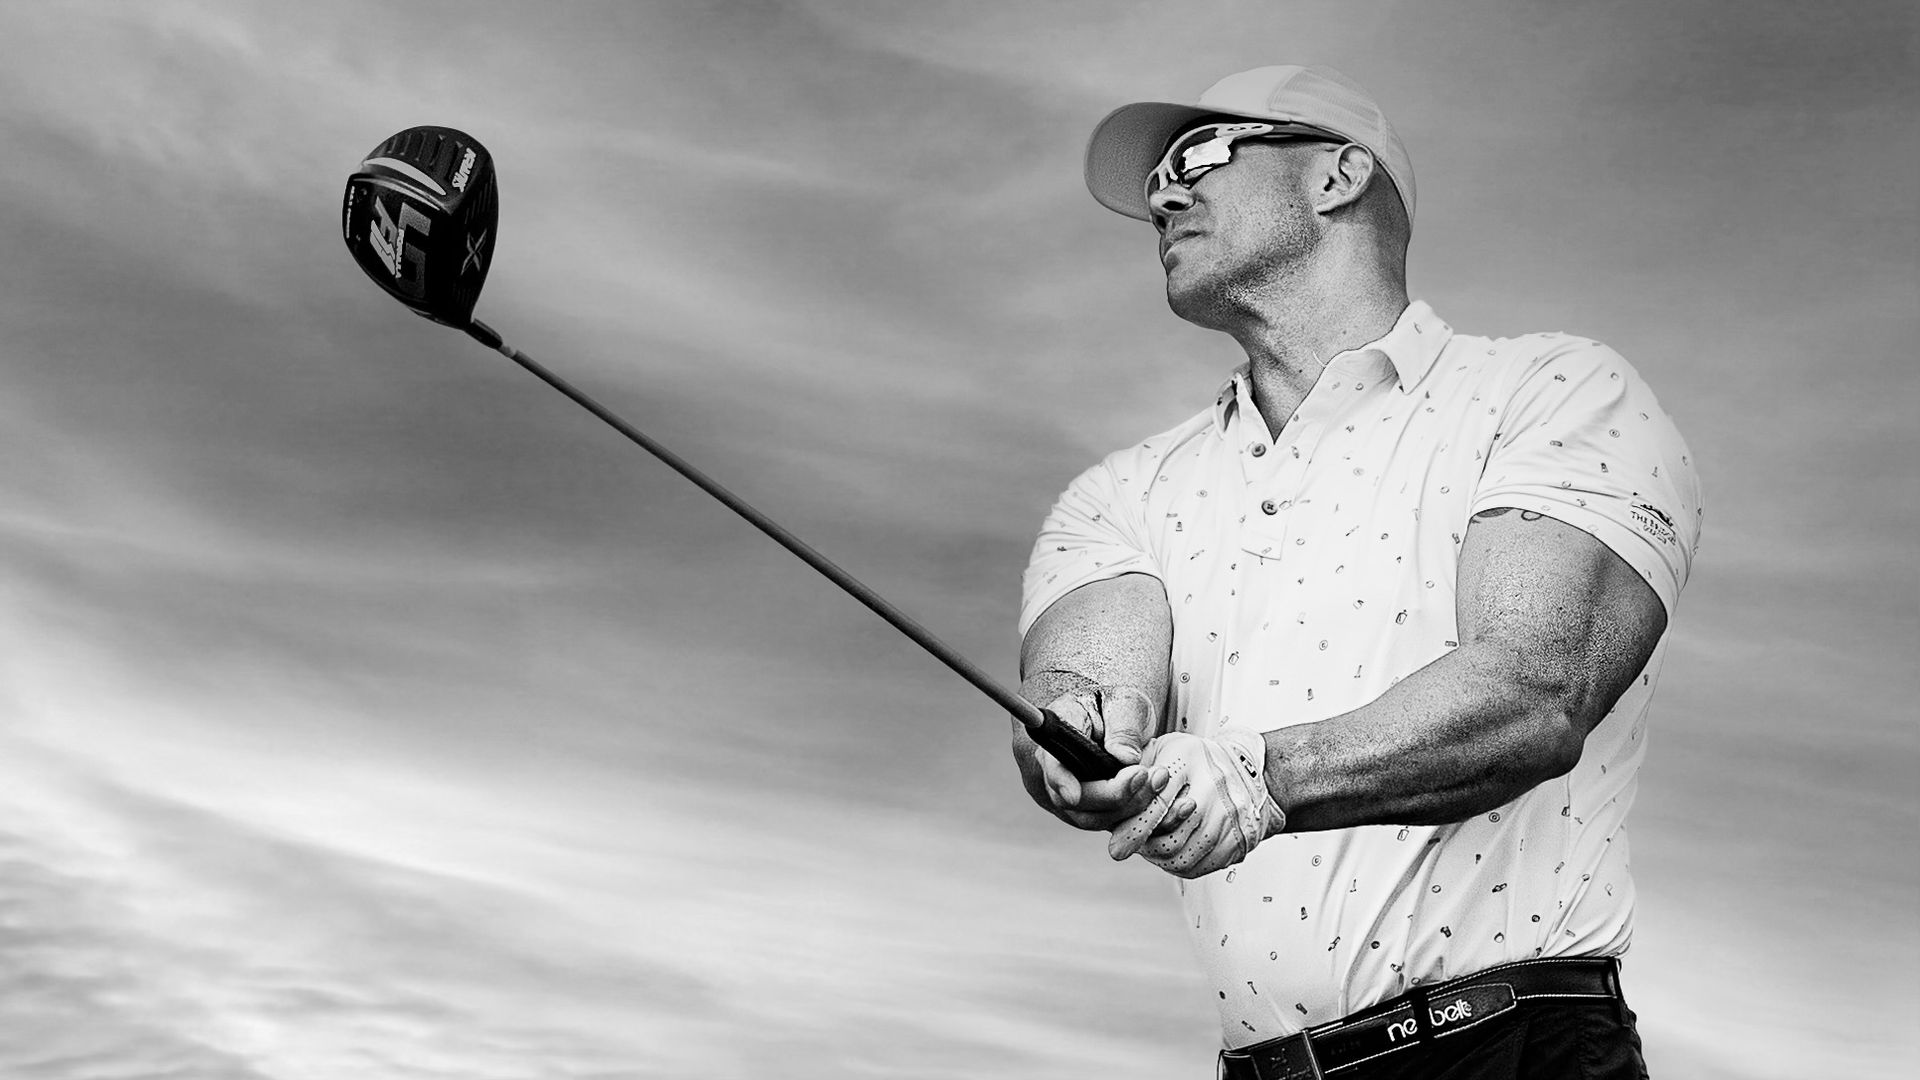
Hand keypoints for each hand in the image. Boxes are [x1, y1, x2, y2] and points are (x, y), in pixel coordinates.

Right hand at [1032, 686, 1168, 831]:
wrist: (1119, 723)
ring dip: (1131, 806)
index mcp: (1059, 736)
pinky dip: (1141, 819)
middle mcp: (1059, 771)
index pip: (1052, 763)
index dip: (1060, 781)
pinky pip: (1114, 826)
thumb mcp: (1124, 704)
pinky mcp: (1096, 812)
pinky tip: (1167, 802)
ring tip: (1159, 779)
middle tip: (1147, 774)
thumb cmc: (1117, 707)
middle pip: (1076, 800)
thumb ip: (1124, 727)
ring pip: (1096, 818)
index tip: (1074, 795)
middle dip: (1115, 794)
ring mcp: (1075, 796)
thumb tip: (1125, 758)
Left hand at [1107, 728, 1285, 877]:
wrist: (1250, 771)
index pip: (1158, 803)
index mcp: (1188, 761)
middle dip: (1142, 846)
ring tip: (1148, 844)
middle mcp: (1213, 788)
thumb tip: (1101, 798)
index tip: (1116, 845)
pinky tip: (1171, 850)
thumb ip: (1134, 771)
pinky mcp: (1237, 840)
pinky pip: (1199, 865)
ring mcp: (1228, 817)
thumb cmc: (1196, 761)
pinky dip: (1179, 863)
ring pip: (1182, 855)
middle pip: (1170, 836)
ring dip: (1158, 857)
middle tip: (1123, 846)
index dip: (1134, 828)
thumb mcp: (1163, 750)